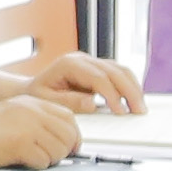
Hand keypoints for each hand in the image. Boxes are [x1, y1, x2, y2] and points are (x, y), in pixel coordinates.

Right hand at [0, 95, 85, 170]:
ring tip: (31, 159)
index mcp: (31, 103)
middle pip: (69, 135)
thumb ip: (36, 121)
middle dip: (64, 151)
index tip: (68, 148)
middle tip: (49, 158)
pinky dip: (35, 166)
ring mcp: (26, 126)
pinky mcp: (18, 144)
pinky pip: (43, 161)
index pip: (68, 117)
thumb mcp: (12, 115)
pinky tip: (21, 162)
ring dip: (49, 161)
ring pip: (59, 150)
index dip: (72, 136)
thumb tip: (62, 139)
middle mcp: (31, 111)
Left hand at [24, 51, 145, 115]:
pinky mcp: (96, 69)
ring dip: (133, 87)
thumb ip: (69, 102)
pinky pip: (117, 73)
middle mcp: (82, 59)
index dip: (112, 95)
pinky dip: (128, 85)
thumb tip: (93, 104)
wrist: (31, 88)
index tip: (120, 112)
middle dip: (130, 91)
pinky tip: (134, 99)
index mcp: (69, 64)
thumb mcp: (48, 101)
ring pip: (119, 69)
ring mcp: (90, 62)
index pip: (98, 77)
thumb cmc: (37, 95)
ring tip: (140, 107)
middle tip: (139, 111)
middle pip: (114, 70)